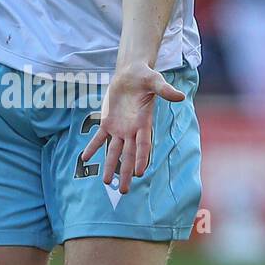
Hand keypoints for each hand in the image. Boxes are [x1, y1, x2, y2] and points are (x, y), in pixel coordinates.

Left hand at [81, 62, 184, 192]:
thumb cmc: (146, 77)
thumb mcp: (155, 81)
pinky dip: (93, 147)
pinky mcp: (108, 122)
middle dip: (126, 172)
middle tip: (124, 191)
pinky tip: (85, 157)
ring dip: (109, 166)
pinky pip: (99, 137)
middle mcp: (132, 130)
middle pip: (129, 155)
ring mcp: (120, 128)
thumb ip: (165, 90)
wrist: (131, 73)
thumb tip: (180, 96)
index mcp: (144, 123)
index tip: (139, 173)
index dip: (141, 158)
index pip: (143, 144)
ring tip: (105, 182)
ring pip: (114, 151)